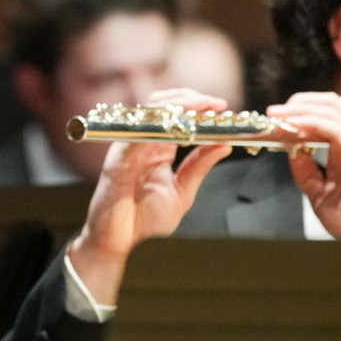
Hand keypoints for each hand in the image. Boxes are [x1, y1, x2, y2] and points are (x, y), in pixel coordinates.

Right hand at [67, 88, 234, 301]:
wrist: (120, 241)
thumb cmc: (144, 220)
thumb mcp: (182, 192)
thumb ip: (200, 167)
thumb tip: (224, 145)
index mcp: (159, 148)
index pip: (177, 116)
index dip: (199, 106)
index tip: (221, 105)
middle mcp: (143, 143)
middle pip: (162, 105)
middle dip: (190, 98)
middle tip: (213, 103)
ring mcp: (129, 148)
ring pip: (149, 113)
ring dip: (176, 106)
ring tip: (199, 106)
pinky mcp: (117, 160)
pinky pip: (135, 137)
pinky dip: (155, 127)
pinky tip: (175, 127)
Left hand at [267, 92, 340, 240]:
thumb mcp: (320, 196)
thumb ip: (306, 173)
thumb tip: (290, 150)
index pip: (319, 118)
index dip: (294, 116)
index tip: (269, 124)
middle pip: (325, 105)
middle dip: (295, 105)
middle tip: (271, 114)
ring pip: (329, 109)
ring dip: (299, 109)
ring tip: (277, 115)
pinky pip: (334, 128)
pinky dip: (311, 122)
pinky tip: (293, 125)